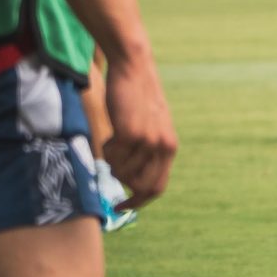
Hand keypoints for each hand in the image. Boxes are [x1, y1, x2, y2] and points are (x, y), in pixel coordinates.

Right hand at [101, 46, 177, 204]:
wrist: (134, 69)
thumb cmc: (137, 98)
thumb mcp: (150, 128)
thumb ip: (146, 152)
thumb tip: (129, 181)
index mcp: (169, 148)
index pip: (157, 187)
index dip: (138, 201)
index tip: (121, 207)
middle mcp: (163, 147)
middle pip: (139, 186)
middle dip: (121, 180)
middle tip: (112, 164)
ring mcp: (148, 141)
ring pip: (121, 171)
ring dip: (112, 160)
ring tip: (113, 139)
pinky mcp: (131, 133)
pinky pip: (112, 156)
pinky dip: (106, 147)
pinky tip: (111, 130)